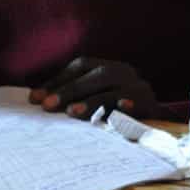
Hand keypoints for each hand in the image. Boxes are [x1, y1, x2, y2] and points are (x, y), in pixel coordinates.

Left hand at [28, 57, 160, 119]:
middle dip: (71, 90)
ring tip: (72, 112)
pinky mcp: (152, 104)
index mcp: (110, 67)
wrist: (155, 125)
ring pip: (117, 89)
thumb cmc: (114, 113)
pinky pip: (140, 104)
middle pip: (99, 75)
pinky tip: (121, 108)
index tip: (35, 99)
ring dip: (94, 101)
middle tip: (48, 106)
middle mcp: (126, 72)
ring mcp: (140, 87)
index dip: (58, 80)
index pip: (82, 65)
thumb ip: (72, 97)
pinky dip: (129, 106)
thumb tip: (37, 100)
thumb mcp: (93, 100)